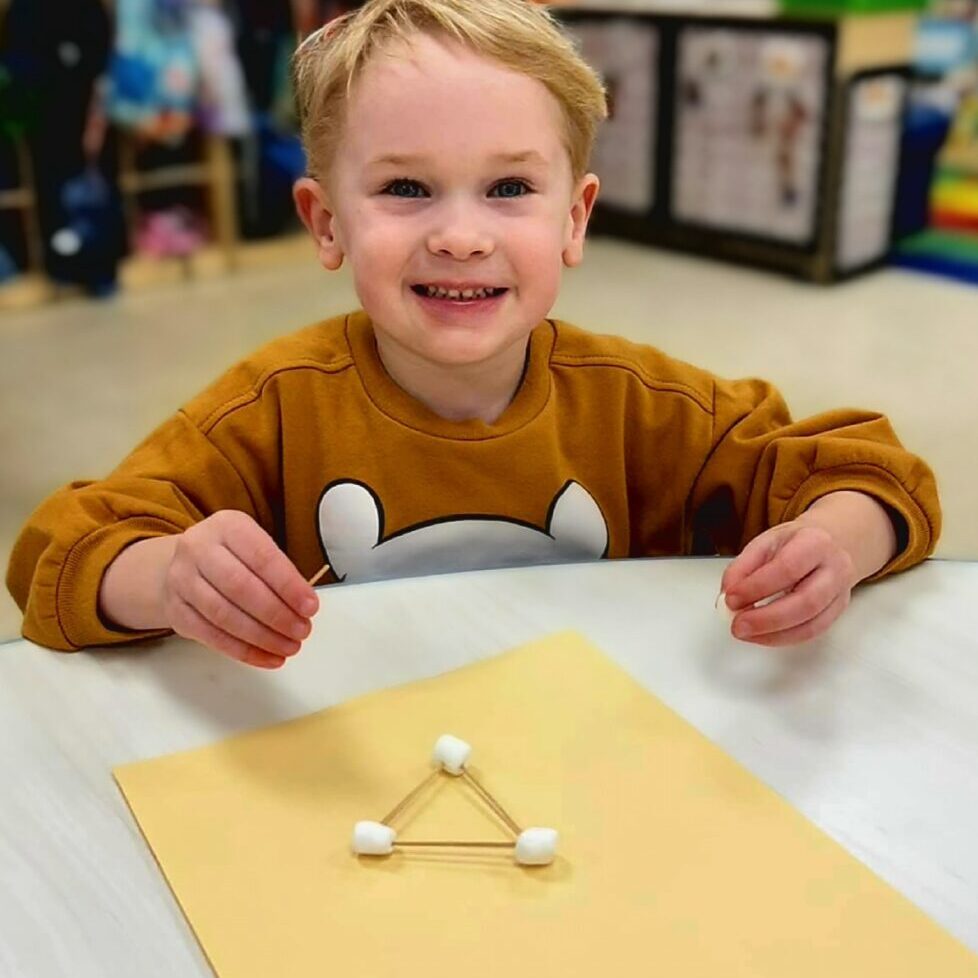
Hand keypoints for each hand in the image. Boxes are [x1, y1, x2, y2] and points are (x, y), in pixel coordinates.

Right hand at [157, 510, 319, 667]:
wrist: (186, 565)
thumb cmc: (235, 558)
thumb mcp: (256, 548)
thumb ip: (280, 573)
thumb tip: (303, 608)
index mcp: (227, 526)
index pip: (262, 557)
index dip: (289, 585)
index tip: (310, 607)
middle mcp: (198, 548)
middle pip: (240, 587)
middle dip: (277, 614)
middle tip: (302, 631)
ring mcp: (181, 578)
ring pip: (224, 614)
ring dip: (261, 636)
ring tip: (289, 647)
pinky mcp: (175, 609)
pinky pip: (210, 635)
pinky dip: (242, 650)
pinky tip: (267, 657)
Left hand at [719, 517, 858, 646]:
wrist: (833, 543)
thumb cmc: (797, 542)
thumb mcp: (766, 542)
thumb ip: (743, 566)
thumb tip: (728, 593)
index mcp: (815, 542)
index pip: (787, 568)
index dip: (757, 587)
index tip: (732, 598)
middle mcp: (835, 568)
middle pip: (806, 602)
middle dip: (767, 619)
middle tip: (738, 625)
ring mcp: (840, 592)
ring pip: (812, 623)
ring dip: (774, 634)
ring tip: (746, 632)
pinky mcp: (838, 611)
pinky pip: (813, 632)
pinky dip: (784, 638)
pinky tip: (763, 636)